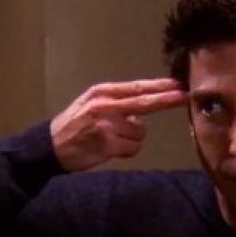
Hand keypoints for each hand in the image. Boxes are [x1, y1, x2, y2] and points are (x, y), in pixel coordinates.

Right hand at [50, 78, 186, 171]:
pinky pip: (133, 148)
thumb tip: (143, 115)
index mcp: (102, 93)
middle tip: (186, 96)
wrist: (50, 146)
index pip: (138, 88)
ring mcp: (106, 124)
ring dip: (132, 140)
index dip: (160, 87)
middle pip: (145, 102)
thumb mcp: (92, 105)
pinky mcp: (107, 143)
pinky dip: (126, 152)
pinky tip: (110, 149)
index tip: (179, 84)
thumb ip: (118, 104)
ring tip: (111, 140)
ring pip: (140, 132)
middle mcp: (105, 105)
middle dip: (168, 100)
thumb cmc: (75, 126)